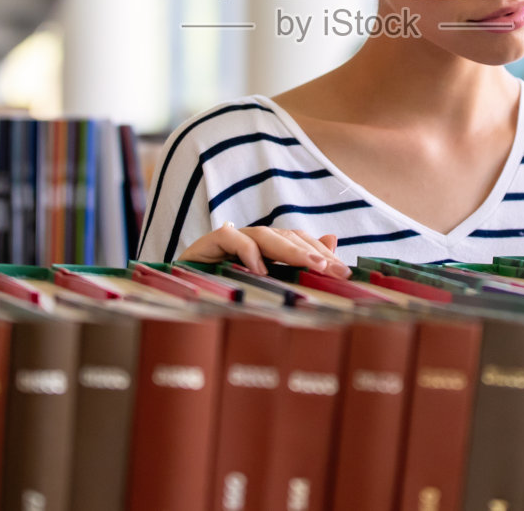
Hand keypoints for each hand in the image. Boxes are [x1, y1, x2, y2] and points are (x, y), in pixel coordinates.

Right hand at [178, 224, 348, 276]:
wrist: (178, 288)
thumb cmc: (223, 286)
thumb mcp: (265, 280)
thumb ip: (297, 260)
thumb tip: (332, 239)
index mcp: (267, 247)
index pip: (299, 242)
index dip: (322, 254)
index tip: (345, 273)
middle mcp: (251, 238)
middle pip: (287, 237)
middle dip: (314, 253)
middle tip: (336, 271)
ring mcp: (231, 239)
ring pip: (264, 235)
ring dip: (290, 250)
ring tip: (312, 266)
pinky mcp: (208, 243)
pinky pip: (229, 237)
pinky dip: (246, 251)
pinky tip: (260, 269)